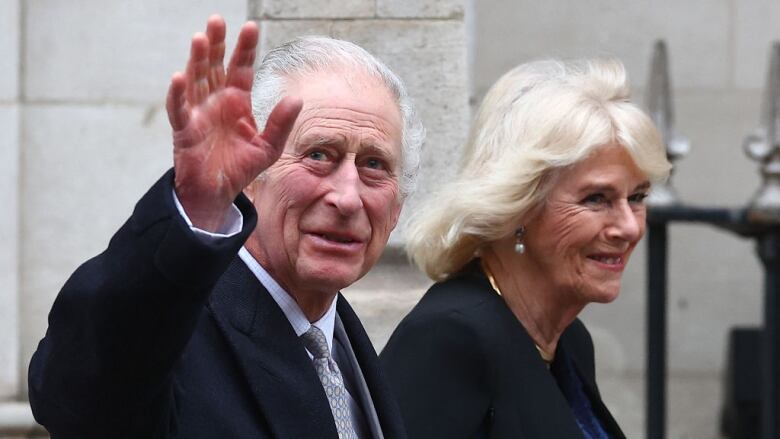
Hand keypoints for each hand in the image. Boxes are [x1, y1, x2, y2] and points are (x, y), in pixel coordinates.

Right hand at [166, 15, 301, 231]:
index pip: (241, 68)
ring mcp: (198, 112)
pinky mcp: (184, 129)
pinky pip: (179, 108)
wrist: (218, 192)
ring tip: (200, 38)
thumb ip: (281, 123)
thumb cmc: (240, 167)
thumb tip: (297, 99)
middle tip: (217, 20)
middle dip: (217, 44)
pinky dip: (177, 94)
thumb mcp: (268, 146)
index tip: (251, 27)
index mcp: (237, 101)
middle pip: (215, 66)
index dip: (245, 48)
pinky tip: (178, 77)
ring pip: (195, 80)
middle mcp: (216, 101)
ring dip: (196, 60)